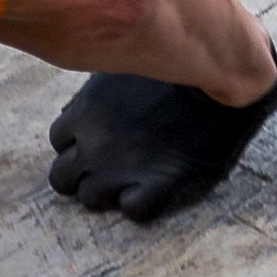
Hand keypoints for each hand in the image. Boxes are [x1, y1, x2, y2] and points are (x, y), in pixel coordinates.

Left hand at [45, 66, 276, 221]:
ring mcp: (120, 170)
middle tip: (112, 164)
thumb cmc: (171, 65)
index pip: (59, 141)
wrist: (216, 76)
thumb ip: (97, 90)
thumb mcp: (121, 65)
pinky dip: (140, 204)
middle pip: (62, 178)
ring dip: (108, 191)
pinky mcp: (155, 186)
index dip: (77, 142)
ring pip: (90, 199)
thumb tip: (81, 104)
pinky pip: (132, 211)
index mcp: (84, 114)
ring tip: (137, 176)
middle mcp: (93, 146)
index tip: (100, 137)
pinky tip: (157, 186)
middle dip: (82, 174)